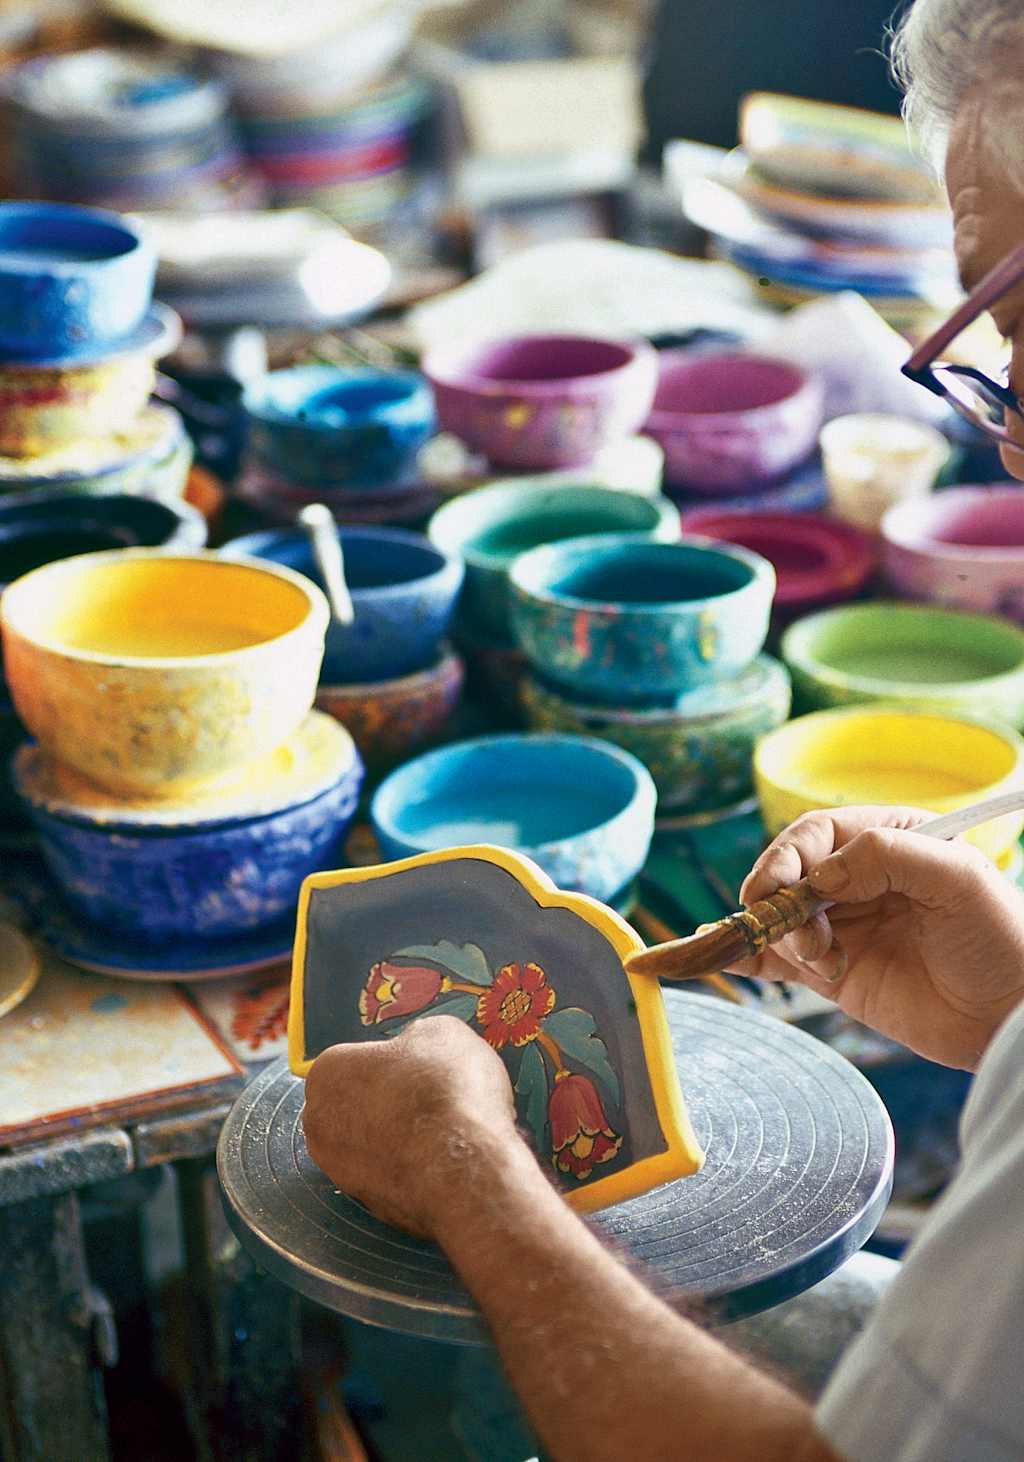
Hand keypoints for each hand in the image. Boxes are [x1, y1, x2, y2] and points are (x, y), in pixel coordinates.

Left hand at [302, 1015, 519, 1235]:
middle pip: (356, 1104)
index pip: (352, 1060)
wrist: (463, 1168)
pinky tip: (447, 1160)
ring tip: (447, 1128)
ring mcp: (341, 1172)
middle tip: (432, 1094)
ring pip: (373, 1145)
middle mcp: (319, 1124)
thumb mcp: (441, 1032)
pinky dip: (414, 1169)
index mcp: (326, 1072)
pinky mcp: (369, 1207)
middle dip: (388, 1100)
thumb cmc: (443, 1088)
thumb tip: (418, 1050)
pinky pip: (392, 1178)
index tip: (419, 1064)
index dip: (390, 1060)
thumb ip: (417, 1039)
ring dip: (400, 1138)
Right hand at [727, 806, 1023, 1068]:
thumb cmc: (1002, 938)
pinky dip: (748, 956)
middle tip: (797, 932)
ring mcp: (843, 925)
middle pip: (787, 873)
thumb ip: (887, 858)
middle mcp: (858, 878)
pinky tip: (726, 955)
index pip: (817, 833)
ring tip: (818, 959)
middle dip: (779, 899)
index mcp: (888, 839)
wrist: (1013, 1017)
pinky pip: (777, 958)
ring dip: (780, 934)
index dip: (790, 856)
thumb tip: (819, 874)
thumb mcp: (957, 878)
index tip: (783, 886)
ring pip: (778, 915)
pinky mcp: (833, 972)